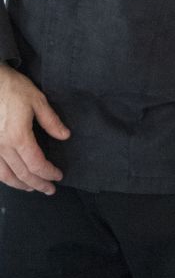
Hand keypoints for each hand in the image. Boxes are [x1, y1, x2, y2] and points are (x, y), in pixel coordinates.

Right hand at [0, 65, 69, 193]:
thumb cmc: (12, 88)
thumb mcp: (37, 100)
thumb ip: (51, 121)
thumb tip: (65, 136)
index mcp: (19, 137)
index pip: (36, 164)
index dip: (49, 173)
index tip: (58, 176)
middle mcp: (3, 147)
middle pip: (22, 174)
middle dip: (38, 184)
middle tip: (49, 189)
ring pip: (6, 176)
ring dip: (21, 185)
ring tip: (32, 188)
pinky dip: (5, 178)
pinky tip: (12, 178)